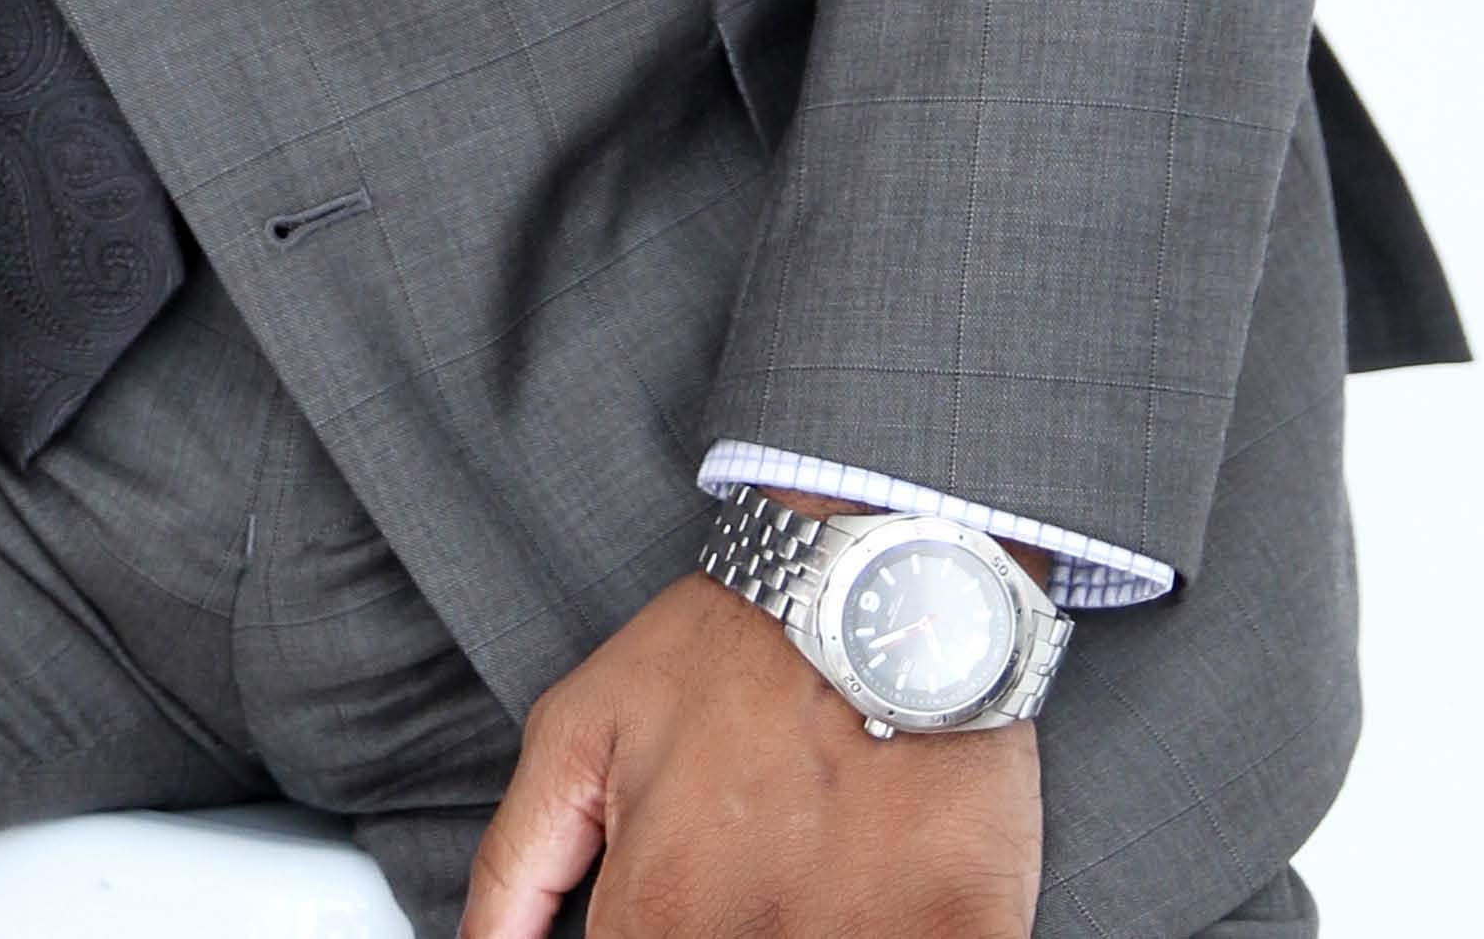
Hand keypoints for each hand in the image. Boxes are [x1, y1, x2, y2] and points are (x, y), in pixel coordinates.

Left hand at [463, 571, 1039, 938]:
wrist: (878, 579)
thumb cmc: (729, 650)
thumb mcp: (579, 732)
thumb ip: (517, 866)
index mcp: (656, 915)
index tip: (667, 911)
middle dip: (716, 928)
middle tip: (745, 874)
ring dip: (797, 926)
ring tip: (804, 879)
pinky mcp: (966, 933)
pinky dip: (895, 934)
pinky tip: (875, 902)